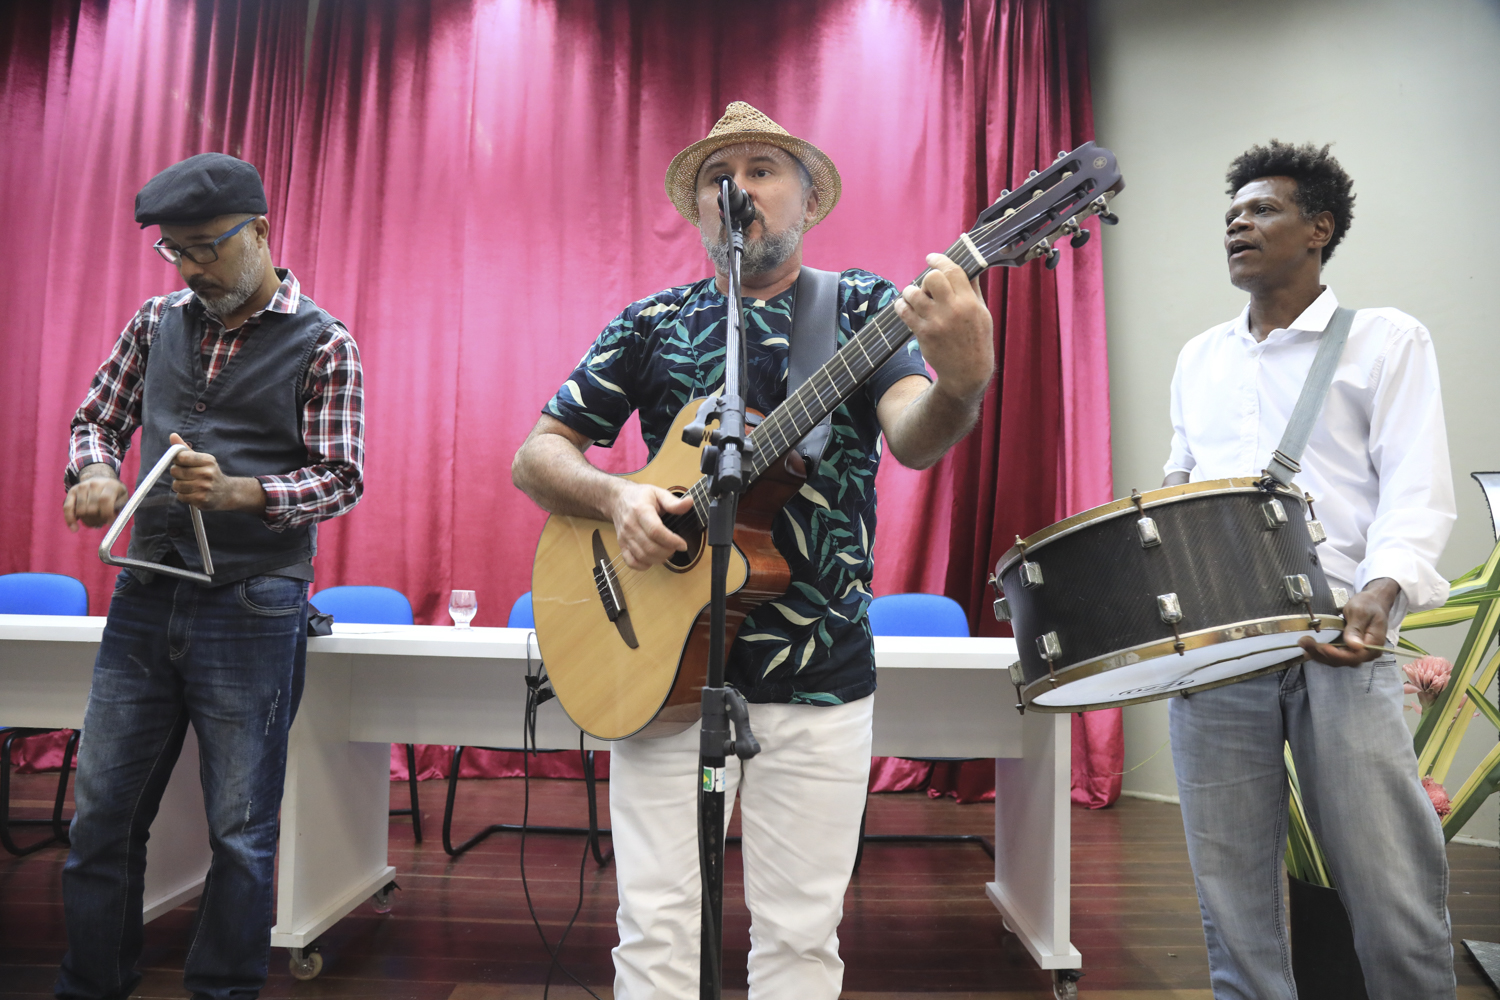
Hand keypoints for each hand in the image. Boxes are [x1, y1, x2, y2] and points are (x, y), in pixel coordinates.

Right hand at [63, 464, 127, 530]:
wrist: (101, 479)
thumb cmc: (114, 493)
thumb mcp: (123, 498)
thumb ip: (119, 509)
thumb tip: (111, 522)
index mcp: (110, 485)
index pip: (104, 500)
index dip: (106, 513)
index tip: (109, 523)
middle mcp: (94, 484)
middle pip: (92, 508)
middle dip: (97, 519)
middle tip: (101, 522)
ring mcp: (82, 486)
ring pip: (81, 510)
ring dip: (87, 520)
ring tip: (93, 521)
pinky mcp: (72, 491)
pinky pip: (68, 508)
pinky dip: (70, 520)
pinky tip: (75, 528)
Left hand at [167, 433, 265, 512]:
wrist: (227, 493)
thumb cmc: (210, 473)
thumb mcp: (202, 460)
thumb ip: (185, 449)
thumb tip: (172, 435)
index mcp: (208, 460)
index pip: (181, 457)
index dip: (178, 461)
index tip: (184, 464)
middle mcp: (207, 473)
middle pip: (175, 471)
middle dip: (177, 474)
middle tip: (187, 476)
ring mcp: (204, 487)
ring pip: (176, 485)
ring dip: (179, 486)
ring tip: (190, 485)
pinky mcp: (201, 500)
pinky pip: (180, 496)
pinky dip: (183, 496)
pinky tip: (193, 493)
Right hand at [610, 481, 693, 570]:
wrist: (618, 499)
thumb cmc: (640, 496)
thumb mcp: (658, 492)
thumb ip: (673, 502)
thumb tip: (689, 503)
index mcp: (640, 510)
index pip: (655, 531)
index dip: (672, 541)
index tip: (682, 544)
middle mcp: (630, 525)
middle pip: (650, 547)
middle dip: (668, 551)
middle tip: (676, 547)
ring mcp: (624, 537)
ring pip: (642, 556)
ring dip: (659, 559)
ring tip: (667, 552)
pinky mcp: (621, 545)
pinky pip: (631, 562)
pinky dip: (644, 566)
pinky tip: (653, 559)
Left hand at [892, 253, 993, 404]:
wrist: (967, 372)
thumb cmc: (976, 340)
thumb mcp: (982, 313)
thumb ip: (973, 289)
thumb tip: (968, 267)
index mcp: (970, 302)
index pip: (952, 270)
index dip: (939, 260)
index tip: (931, 258)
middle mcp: (953, 310)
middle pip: (931, 278)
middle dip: (926, 277)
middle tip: (926, 287)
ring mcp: (936, 322)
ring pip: (913, 293)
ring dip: (910, 291)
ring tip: (913, 297)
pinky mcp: (923, 333)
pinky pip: (904, 312)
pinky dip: (901, 306)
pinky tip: (905, 307)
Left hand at [1299, 578, 1399, 666]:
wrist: (1373, 602)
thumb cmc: (1368, 604)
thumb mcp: (1360, 612)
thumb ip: (1356, 628)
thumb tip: (1354, 646)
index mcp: (1374, 645)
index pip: (1353, 657)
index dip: (1335, 654)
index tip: (1320, 647)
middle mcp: (1366, 654)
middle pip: (1343, 660)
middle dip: (1322, 654)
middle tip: (1304, 642)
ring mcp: (1357, 653)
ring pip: (1336, 660)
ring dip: (1318, 654)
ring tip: (1303, 643)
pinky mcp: (1349, 650)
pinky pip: (1335, 655)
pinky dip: (1321, 652)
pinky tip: (1309, 647)